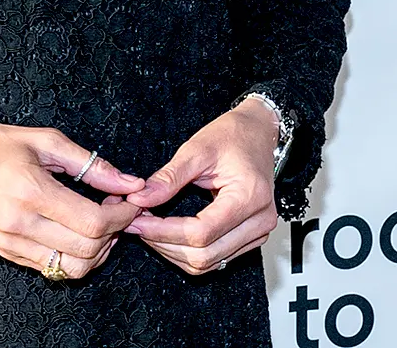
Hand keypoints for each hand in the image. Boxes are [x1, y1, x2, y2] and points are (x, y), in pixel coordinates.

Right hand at [0, 113, 146, 278]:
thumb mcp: (46, 140)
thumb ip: (91, 164)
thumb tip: (131, 183)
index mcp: (30, 190)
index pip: (92, 222)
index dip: (121, 215)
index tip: (130, 201)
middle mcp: (19, 223)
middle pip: (87, 249)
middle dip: (114, 233)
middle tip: (117, 209)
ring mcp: (11, 242)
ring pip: (71, 267)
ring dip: (97, 250)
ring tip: (99, 223)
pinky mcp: (6, 252)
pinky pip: (51, 267)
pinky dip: (73, 255)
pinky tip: (76, 230)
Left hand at [121, 98, 279, 274]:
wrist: (258, 133)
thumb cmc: (233, 135)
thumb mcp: (197, 148)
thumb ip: (169, 178)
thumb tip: (140, 199)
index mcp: (250, 195)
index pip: (201, 232)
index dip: (164, 231)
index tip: (137, 219)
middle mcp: (260, 221)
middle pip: (204, 254)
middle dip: (164, 243)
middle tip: (137, 224)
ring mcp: (258, 233)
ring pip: (208, 263)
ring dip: (173, 251)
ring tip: (149, 228)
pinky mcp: (252, 237)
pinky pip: (216, 258)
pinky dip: (188, 251)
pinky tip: (169, 233)